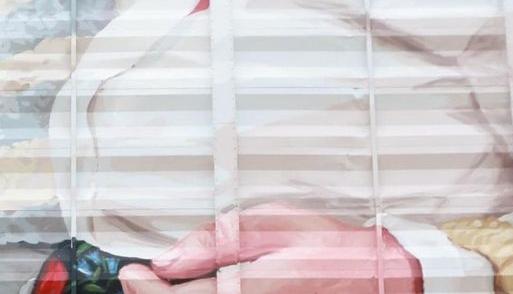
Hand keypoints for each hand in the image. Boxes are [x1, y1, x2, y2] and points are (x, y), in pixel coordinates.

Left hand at [117, 203, 421, 293]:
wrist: (380, 279)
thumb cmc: (336, 250)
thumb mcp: (277, 224)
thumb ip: (219, 238)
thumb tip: (171, 256)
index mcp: (246, 289)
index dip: (145, 288)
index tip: (133, 273)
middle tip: (141, 278)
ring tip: (175, 283)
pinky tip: (208, 287)